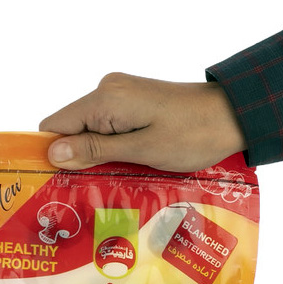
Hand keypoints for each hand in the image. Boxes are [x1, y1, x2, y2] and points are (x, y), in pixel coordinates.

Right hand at [38, 73, 245, 172]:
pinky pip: (109, 126)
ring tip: (106, 184)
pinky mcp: (134, 101)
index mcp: (105, 99)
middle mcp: (107, 90)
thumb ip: (95, 150)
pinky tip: (122, 168)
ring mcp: (122, 94)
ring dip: (96, 156)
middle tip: (84, 193)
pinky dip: (111, 147)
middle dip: (75, 159)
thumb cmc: (192, 135)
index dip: (51, 154)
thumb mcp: (142, 149)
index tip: (54, 185)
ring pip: (91, 129)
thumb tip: (52, 151)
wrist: (231, 115)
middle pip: (72, 128)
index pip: (55, 125)